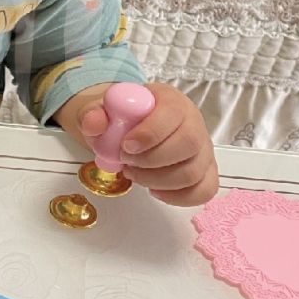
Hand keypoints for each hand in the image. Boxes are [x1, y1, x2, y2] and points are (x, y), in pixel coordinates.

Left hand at [56, 82, 218, 206]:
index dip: (150, 133)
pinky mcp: (205, 171)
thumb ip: (93, 114)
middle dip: (153, 160)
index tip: (126, 146)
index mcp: (172, 100)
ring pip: (193, 172)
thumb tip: (94, 123)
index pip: (172, 113)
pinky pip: (204, 190)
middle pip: (189, 144)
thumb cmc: (124, 117)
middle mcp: (194, 122)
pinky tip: (155, 190)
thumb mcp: (104, 110)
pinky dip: (179, 197)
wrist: (132, 127)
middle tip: (127, 162)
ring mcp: (203, 149)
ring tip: (134, 174)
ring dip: (159, 180)